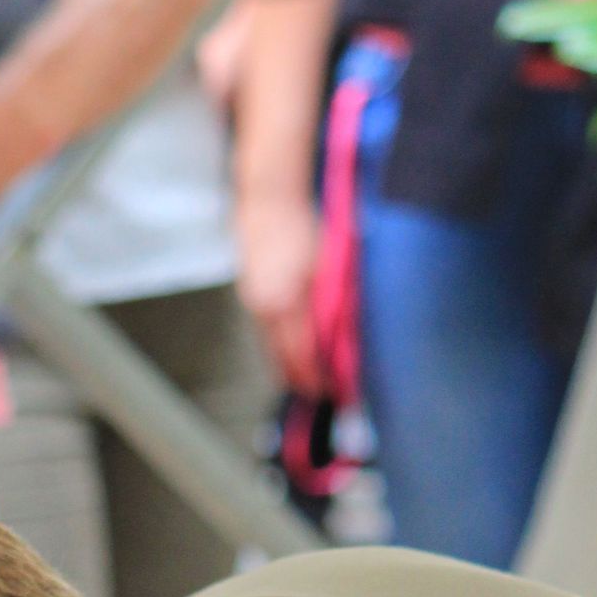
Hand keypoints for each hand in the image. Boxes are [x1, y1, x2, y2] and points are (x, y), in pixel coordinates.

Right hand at [238, 195, 322, 394]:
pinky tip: (294, 354)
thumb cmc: (302, 225)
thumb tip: (346, 339)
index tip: (332, 391)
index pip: (303, 355)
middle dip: (303, 381)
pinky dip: (280, 348)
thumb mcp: (328, 265)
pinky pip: (266, 335)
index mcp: (287, 302)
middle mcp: (266, 308)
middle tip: (323, 395)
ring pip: (272, 350)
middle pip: (283, 360)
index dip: (317, 377)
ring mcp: (254, 305)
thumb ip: (334, 304)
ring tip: (310, 381)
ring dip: (290, 367)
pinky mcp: (250, 298)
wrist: (268, 201)